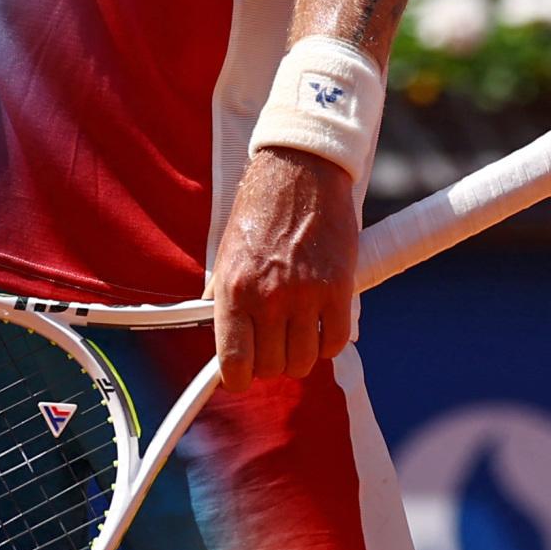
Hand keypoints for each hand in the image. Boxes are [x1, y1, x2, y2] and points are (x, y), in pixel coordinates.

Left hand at [212, 148, 359, 388]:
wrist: (300, 171)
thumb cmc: (260, 210)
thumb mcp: (226, 251)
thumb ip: (219, 295)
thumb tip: (213, 332)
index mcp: (232, 289)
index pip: (233, 363)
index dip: (237, 378)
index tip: (241, 375)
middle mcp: (267, 297)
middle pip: (271, 368)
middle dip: (271, 362)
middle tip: (272, 343)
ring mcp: (304, 295)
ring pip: (304, 362)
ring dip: (300, 354)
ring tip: (297, 332)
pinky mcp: (338, 289)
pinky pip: (334, 342)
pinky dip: (328, 341)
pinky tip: (321, 323)